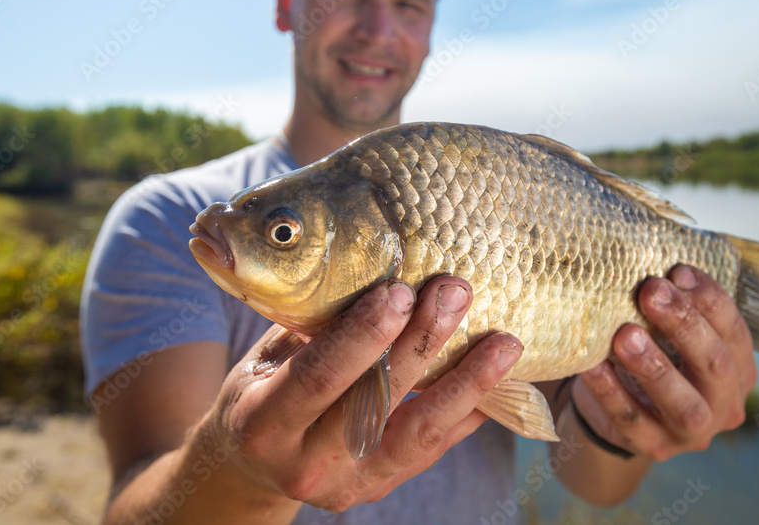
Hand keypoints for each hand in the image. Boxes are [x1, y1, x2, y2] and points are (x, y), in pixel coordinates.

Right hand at [202, 276, 522, 513]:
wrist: (253, 464)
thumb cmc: (259, 387)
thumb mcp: (265, 355)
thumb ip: (309, 326)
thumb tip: (370, 270)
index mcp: (263, 423)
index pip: (318, 378)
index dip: (361, 336)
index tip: (398, 290)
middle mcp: (304, 464)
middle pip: (376, 402)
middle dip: (422, 344)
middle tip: (455, 293)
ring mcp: (347, 484)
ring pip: (418, 435)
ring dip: (467, 385)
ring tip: (505, 344)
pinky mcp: (378, 488)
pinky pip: (433, 449)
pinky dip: (468, 412)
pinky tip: (500, 378)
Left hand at [572, 264, 756, 460]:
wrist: (621, 410)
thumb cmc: (651, 353)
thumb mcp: (670, 331)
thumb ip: (674, 303)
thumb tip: (654, 257)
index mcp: (739, 369)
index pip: (735, 332)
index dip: (709, 300)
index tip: (676, 270)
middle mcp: (725, 404)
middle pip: (714, 365)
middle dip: (684, 325)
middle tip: (651, 292)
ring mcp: (691, 433)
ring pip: (683, 404)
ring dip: (654, 366)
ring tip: (625, 334)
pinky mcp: (654, 449)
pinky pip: (632, 421)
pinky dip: (611, 393)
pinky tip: (591, 366)